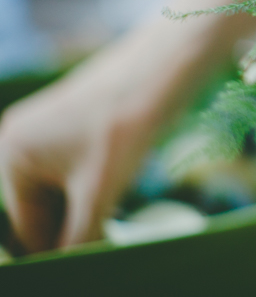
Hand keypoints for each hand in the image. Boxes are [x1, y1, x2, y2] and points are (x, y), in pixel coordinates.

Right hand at [0, 25, 202, 253]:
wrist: (165, 65)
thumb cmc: (127, 123)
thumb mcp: (99, 189)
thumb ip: (78, 235)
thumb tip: (70, 266)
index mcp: (10, 156)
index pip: (30, 227)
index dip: (61, 250)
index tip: (90, 265)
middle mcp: (20, 139)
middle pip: (46, 207)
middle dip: (77, 224)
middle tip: (110, 241)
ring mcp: (49, 126)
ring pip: (67, 188)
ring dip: (91, 206)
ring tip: (120, 214)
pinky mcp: (78, 119)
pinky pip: (80, 166)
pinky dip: (98, 183)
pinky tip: (123, 190)